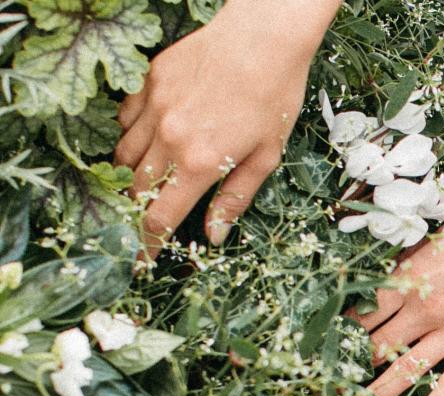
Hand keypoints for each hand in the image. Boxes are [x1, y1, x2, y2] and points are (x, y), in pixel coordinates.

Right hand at [114, 1, 333, 253]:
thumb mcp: (266, 158)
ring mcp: (154, 107)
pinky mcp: (148, 83)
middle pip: (137, 189)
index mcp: (200, 162)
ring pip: (124, 155)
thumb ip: (235, 199)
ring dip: (132, 177)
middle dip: (138, 213)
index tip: (142, 263)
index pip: (159, 217)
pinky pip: (126, 119)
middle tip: (146, 224)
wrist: (263, 39)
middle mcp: (169, 137)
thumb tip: (213, 237)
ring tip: (148, 186)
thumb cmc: (274, 99)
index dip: (147, 245)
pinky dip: (132, 136)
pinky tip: (151, 141)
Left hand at [347, 195, 443, 395]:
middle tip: (328, 387)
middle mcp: (425, 310)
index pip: (363, 311)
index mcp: (412, 279)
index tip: (328, 344)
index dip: (342, 329)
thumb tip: (391, 277)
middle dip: (349, 367)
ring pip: (404, 370)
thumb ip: (414, 263)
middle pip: (376, 345)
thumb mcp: (443, 238)